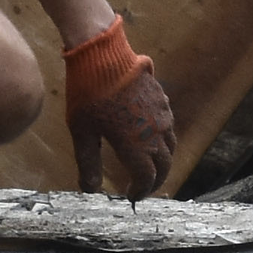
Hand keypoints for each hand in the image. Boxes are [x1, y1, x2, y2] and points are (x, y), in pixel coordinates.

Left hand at [62, 16, 176, 199]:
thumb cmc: (88, 94)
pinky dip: (163, 139)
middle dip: (156, 180)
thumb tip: (90, 191)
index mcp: (135, 145)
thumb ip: (88, 163)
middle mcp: (154, 133)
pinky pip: (168, 126)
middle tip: (145, 187)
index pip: (146, 178)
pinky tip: (150, 137)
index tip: (132, 197)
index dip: (140, 191)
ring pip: (170, 146)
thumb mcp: (81, 132)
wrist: (103, 55)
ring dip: (162, 160)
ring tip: (151, 165)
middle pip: (164, 165)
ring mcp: (161, 115)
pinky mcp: (162, 99)